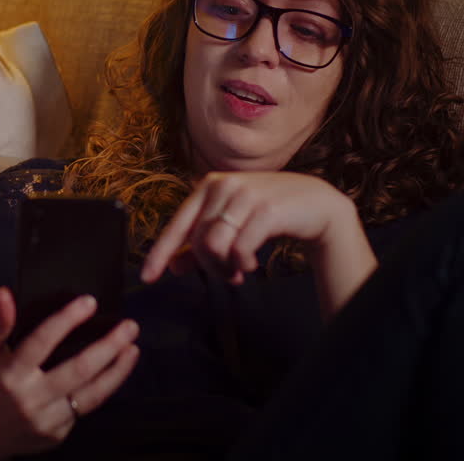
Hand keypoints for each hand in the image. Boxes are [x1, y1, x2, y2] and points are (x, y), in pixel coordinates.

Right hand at [0, 288, 139, 460]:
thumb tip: (6, 293)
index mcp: (9, 373)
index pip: (41, 342)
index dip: (66, 320)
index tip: (89, 301)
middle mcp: (30, 398)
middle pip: (78, 370)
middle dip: (108, 346)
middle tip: (129, 325)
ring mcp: (46, 419)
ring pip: (91, 394)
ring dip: (117, 370)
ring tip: (133, 348)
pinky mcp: (58, 433)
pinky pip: (85, 408)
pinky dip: (103, 388)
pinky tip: (115, 371)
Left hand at [141, 171, 373, 317]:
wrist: (316, 203)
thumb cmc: (268, 213)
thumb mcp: (232, 224)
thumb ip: (202, 243)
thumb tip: (173, 267)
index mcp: (208, 186)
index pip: (177, 224)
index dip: (161, 252)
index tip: (148, 277)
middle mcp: (224, 186)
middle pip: (197, 241)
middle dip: (209, 267)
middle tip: (228, 276)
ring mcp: (245, 195)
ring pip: (214, 246)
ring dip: (225, 268)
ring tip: (239, 272)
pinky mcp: (265, 210)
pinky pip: (239, 248)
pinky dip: (242, 263)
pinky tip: (251, 264)